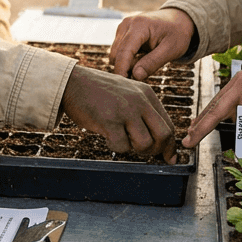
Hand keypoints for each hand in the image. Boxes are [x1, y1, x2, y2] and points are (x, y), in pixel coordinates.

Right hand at [60, 65, 176, 162]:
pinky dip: (115, 146)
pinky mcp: (109, 120)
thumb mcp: (127, 93)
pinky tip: (107, 136)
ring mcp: (125, 110)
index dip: (170, 146)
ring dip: (135, 150)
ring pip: (145, 144)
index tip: (169, 158)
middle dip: (157, 151)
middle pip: (163, 135)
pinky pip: (122, 146)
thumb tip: (159, 140)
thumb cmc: (97, 92)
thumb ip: (143, 111)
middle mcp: (140, 101)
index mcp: (147, 94)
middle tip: (144, 153)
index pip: (169, 125)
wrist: (71, 83)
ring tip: (122, 140)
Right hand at [110, 8, 195, 80]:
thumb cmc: (177, 34)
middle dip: (127, 67)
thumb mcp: (171, 50)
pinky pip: (118, 51)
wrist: (177, 20)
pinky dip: (128, 58)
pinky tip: (142, 56)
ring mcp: (122, 27)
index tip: (123, 84)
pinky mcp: (121, 32)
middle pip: (116, 54)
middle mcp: (127, 24)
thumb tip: (136, 76)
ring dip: (127, 63)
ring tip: (146, 60)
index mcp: (139, 25)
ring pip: (115, 54)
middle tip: (146, 71)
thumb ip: (153, 63)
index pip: (124, 51)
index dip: (122, 68)